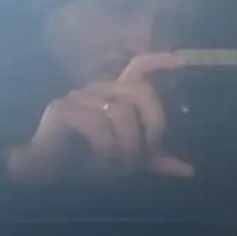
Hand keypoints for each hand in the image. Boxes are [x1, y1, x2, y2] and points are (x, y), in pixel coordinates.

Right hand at [7, 53, 193, 184]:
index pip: (138, 67)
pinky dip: (105, 150)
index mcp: (114, 95)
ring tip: (117, 168)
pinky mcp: (63, 108)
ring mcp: (79, 96)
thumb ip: (156, 161)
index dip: (159, 60)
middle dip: (151, 127)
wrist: (47, 175)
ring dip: (126, 148)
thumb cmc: (86, 161)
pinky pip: (98, 125)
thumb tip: (189, 171)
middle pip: (140, 92)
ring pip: (121, 113)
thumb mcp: (130, 161)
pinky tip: (98, 164)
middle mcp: (98, 89)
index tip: (183, 61)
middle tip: (145, 156)